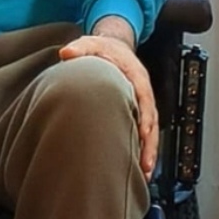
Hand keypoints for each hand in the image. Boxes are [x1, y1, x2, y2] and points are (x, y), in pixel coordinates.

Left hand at [59, 20, 158, 179]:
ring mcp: (142, 104)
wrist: (114, 47)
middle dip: (150, 145)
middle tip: (145, 167)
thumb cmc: (104, 48)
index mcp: (136, 77)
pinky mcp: (137, 111)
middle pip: (152, 122)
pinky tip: (137, 166)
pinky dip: (142, 149)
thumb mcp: (91, 43)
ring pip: (150, 131)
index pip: (145, 100)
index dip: (146, 118)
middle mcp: (143, 93)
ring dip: (148, 152)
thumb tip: (67, 53)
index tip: (144, 135)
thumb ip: (80, 48)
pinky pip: (143, 132)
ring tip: (144, 175)